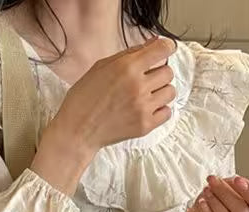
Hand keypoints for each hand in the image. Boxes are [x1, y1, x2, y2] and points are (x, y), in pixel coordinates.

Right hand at [32, 38, 175, 194]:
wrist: (78, 130)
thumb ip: (130, 54)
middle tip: (146, 79)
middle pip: (168, 72)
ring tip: (146, 95)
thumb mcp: (102, 66)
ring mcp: (143, 107)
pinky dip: (160, 110)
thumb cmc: (85, 98)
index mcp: (127, 67)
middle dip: (159, 73)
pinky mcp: (145, 125)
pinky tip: (146, 109)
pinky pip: (167, 112)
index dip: (165, 48)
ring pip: (170, 92)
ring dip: (161, 91)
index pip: (163, 49)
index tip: (164, 51)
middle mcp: (138, 86)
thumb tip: (153, 43)